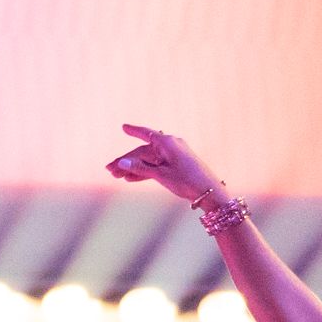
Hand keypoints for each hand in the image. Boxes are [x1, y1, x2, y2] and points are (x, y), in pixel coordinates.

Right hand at [106, 124, 225, 204]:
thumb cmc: (188, 182)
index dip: (133, 131)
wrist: (211, 193)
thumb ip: (141, 168)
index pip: (145, 134)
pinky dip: (145, 172)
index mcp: (167, 142)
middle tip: (109, 171)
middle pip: (143, 151)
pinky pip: (157, 166)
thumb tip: (122, 162)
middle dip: (126, 161)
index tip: (123, 127)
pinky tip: (131, 179)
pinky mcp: (177, 165)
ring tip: (118, 177)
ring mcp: (174, 155)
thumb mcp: (161, 175)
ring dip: (134, 168)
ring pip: (149, 160)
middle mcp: (171, 145)